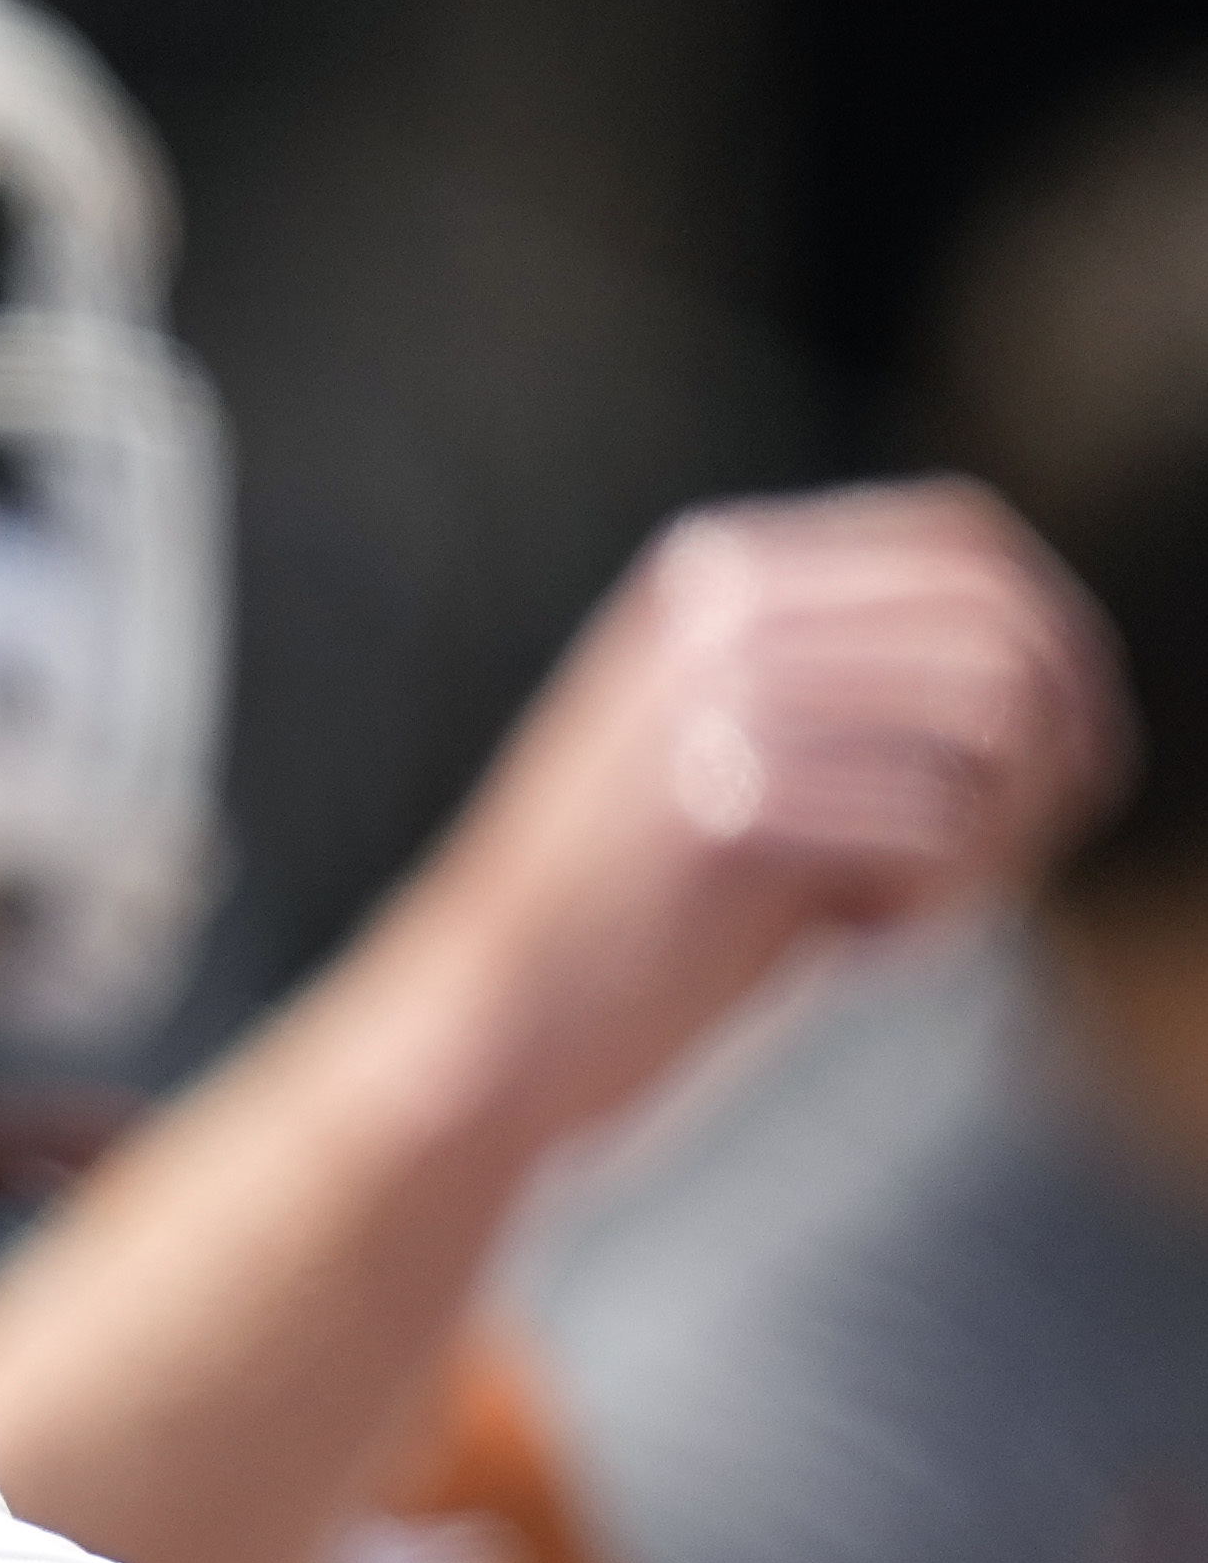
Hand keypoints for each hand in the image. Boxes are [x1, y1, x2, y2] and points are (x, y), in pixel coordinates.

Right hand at [391, 483, 1125, 1144]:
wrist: (496, 1022)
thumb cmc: (641, 913)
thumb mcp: (748, 748)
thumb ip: (865, 680)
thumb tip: (1066, 667)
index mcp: (715, 571)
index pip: (962, 540)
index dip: (1054, 645)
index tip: (1058, 765)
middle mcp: (712, 607)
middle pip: (997, 627)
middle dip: (1044, 755)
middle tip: (991, 862)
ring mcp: (706, 693)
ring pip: (986, 718)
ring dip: (987, 835)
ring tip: (904, 908)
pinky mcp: (717, 798)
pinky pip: (931, 823)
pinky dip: (926, 901)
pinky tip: (846, 941)